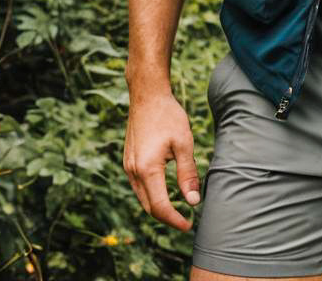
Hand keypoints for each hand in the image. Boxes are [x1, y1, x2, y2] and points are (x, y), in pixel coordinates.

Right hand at [123, 90, 201, 231]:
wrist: (147, 95)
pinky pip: (138, 186)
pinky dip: (151, 193)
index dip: (174, 220)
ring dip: (158, 206)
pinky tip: (164, 190)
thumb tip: (193, 201)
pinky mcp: (128, 160)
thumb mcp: (184, 143)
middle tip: (185, 219)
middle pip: (149, 206)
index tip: (188, 225)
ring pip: (142, 197)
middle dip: (166, 217)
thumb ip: (187, 173)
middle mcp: (133, 171)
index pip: (159, 207)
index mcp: (147, 169)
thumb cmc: (168, 116)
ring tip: (177, 208)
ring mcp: (128, 166)